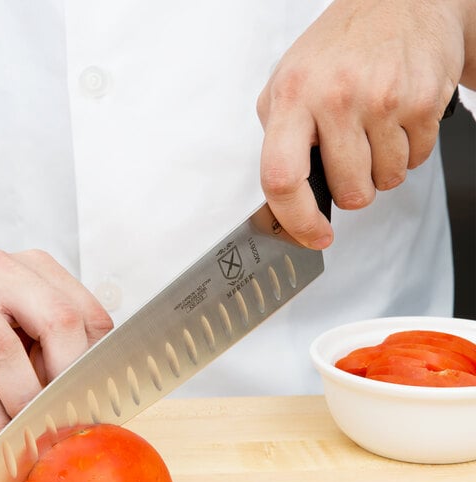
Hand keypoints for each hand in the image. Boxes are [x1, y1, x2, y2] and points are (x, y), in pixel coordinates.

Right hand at [0, 249, 112, 442]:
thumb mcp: (22, 330)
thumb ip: (56, 348)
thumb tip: (91, 397)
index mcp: (35, 268)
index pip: (87, 312)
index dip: (96, 361)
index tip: (95, 399)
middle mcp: (0, 271)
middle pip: (58, 320)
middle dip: (69, 377)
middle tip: (69, 417)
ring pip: (6, 350)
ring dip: (26, 402)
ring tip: (35, 433)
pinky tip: (1, 438)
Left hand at [257, 0, 470, 248]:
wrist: (401, 1)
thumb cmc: (339, 47)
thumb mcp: (289, 80)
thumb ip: (280, 136)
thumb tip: (283, 195)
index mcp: (292, 95)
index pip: (282, 177)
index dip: (297, 220)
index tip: (312, 236)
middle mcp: (336, 97)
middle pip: (349, 192)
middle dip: (350, 189)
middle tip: (349, 159)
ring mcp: (382, 100)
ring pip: (385, 182)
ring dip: (379, 170)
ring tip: (372, 130)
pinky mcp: (423, 101)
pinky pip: (415, 161)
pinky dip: (405, 153)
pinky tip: (394, 122)